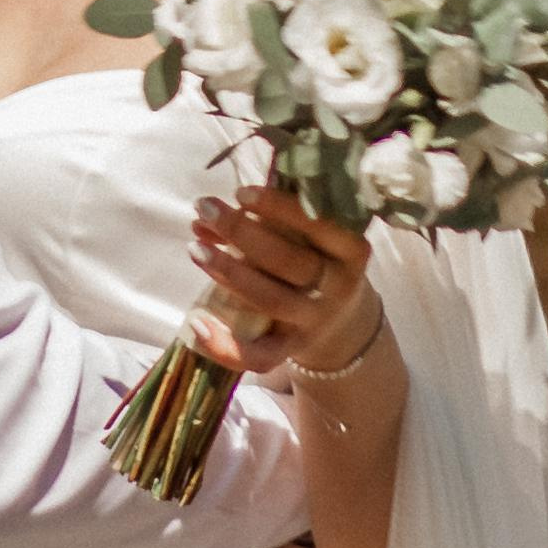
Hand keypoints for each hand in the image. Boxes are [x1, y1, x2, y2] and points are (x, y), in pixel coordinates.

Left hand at [188, 184, 379, 376]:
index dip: (280, 208)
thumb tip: (204, 216)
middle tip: (205, 209)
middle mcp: (337, 287)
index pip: (320, 224)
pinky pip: (260, 355)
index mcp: (350, 250)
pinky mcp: (292, 349)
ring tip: (196, 249)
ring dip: (229, 273)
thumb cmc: (315, 259)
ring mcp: (314, 321)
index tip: (241, 192)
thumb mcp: (307, 236)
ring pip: (270, 300)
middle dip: (242, 232)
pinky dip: (225, 345)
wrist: (341, 319)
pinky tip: (196, 322)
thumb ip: (265, 219)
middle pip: (287, 260)